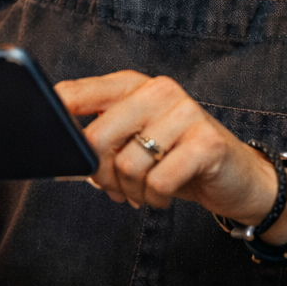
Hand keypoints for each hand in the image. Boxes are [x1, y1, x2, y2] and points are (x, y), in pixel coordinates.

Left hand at [56, 71, 282, 225]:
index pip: (76, 93)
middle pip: (97, 137)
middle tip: (116, 188)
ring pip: (127, 165)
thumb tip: (54, 153)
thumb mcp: (133, 143)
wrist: (237, 177)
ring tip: (144, 192)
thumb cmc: (175, 159)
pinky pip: (158, 182)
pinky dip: (155, 199)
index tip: (49, 148)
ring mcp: (185, 113)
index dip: (54, 121)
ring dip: (131, 192)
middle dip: (101, 175)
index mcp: (132, 85)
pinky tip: (164, 196)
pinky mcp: (206, 142)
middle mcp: (158, 90)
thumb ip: (97, 140)